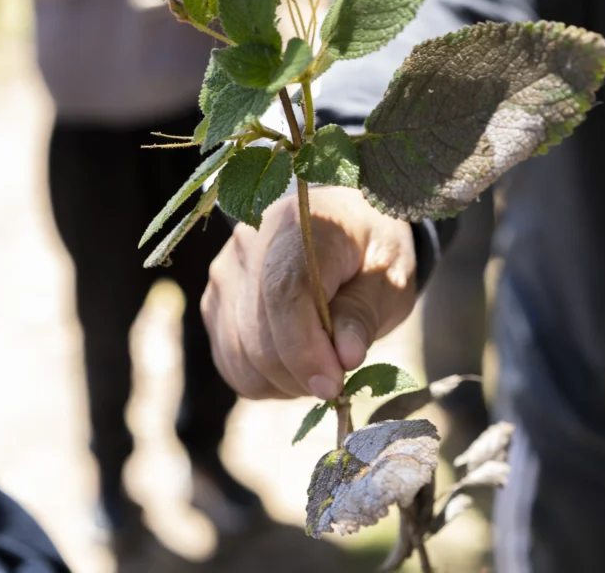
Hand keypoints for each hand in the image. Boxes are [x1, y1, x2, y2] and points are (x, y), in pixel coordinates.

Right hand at [201, 187, 415, 400]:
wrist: (341, 221)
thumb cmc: (370, 248)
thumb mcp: (389, 276)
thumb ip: (364, 314)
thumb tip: (345, 358)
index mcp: (301, 226)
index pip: (284, 293)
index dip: (305, 349)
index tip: (334, 383)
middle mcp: (249, 245)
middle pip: (258, 335)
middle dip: (301, 374)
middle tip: (339, 377)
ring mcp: (225, 272)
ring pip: (241, 358)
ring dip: (283, 381)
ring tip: (319, 363)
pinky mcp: (215, 299)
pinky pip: (231, 362)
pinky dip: (263, 378)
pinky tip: (294, 362)